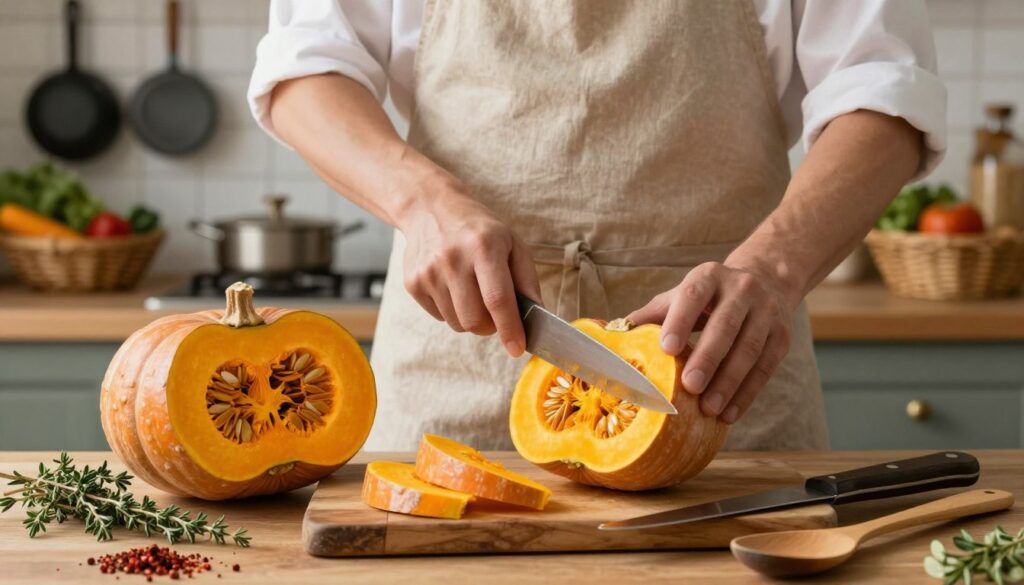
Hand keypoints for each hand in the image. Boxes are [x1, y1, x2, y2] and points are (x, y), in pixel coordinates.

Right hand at [397, 176, 541, 356]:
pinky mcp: (412, 283)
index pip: (497, 299)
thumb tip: (536, 316)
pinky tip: (453, 287)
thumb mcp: (512, 243)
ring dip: (471, 319)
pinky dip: (452, 311)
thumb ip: (527, 280)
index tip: (518, 348)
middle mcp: (453, 260)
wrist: (430, 208)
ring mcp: (428, 272)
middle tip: (496, 315)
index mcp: (484, 247)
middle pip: (474, 321)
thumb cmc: (479, 229)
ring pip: (457, 324)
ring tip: (473, 293)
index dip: (510, 329)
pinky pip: (440, 317)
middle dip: (491, 328)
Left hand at [627, 262, 797, 423]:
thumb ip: (651, 315)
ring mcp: (766, 312)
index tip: (666, 349)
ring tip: (709, 408)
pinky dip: (747, 394)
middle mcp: (741, 289)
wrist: (766, 282)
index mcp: (709, 277)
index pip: (692, 297)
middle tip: (690, 386)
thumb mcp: (680, 297)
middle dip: (708, 357)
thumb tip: (612, 335)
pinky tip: (729, 414)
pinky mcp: (782, 337)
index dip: (680, 322)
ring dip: (729, 382)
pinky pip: (765, 368)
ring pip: (749, 349)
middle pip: (726, 324)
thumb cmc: (707, 298)